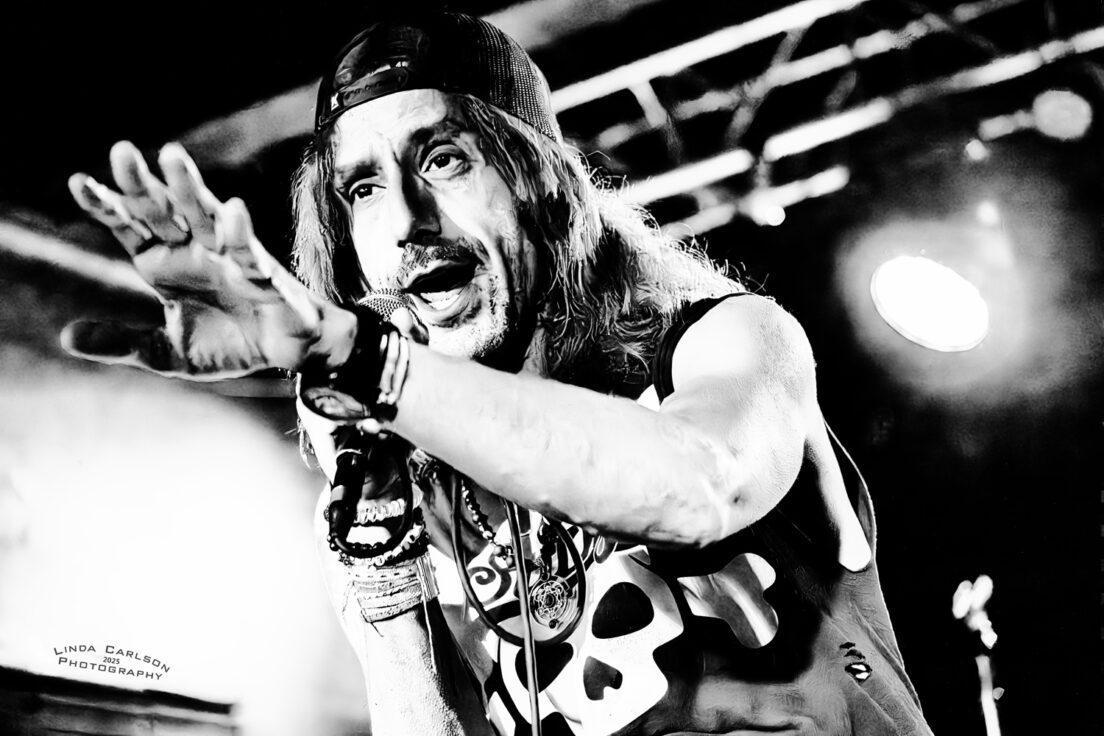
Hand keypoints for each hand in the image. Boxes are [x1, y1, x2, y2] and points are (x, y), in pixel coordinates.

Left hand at [64, 141, 353, 378]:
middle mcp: (195, 250)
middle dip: (142, 183)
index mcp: (166, 263)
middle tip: (121, 151)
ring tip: (172, 156)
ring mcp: (230, 257)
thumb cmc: (231, 344)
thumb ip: (122, 342)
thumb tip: (65, 337)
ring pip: (206, 215)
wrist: (286, 354)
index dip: (106, 205)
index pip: (131, 226)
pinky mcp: (264, 275)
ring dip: (190, 188)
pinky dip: (242, 232)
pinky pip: (250, 252)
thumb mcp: (167, 353)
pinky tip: (233, 210)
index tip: (78, 183)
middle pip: (164, 210)